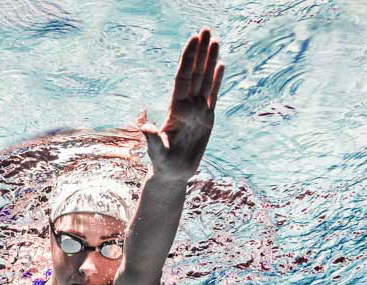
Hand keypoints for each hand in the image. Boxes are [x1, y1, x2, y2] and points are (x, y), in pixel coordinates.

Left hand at [139, 28, 225, 182]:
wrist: (173, 173)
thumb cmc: (163, 164)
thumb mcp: (157, 153)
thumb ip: (152, 140)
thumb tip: (145, 127)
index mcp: (176, 109)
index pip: (183, 77)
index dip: (189, 59)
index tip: (193, 40)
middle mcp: (187, 105)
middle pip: (196, 73)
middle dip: (200, 51)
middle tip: (205, 29)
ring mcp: (198, 110)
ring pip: (206, 79)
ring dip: (210, 60)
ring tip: (215, 40)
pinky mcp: (207, 118)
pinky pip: (213, 94)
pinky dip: (217, 79)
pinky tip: (220, 64)